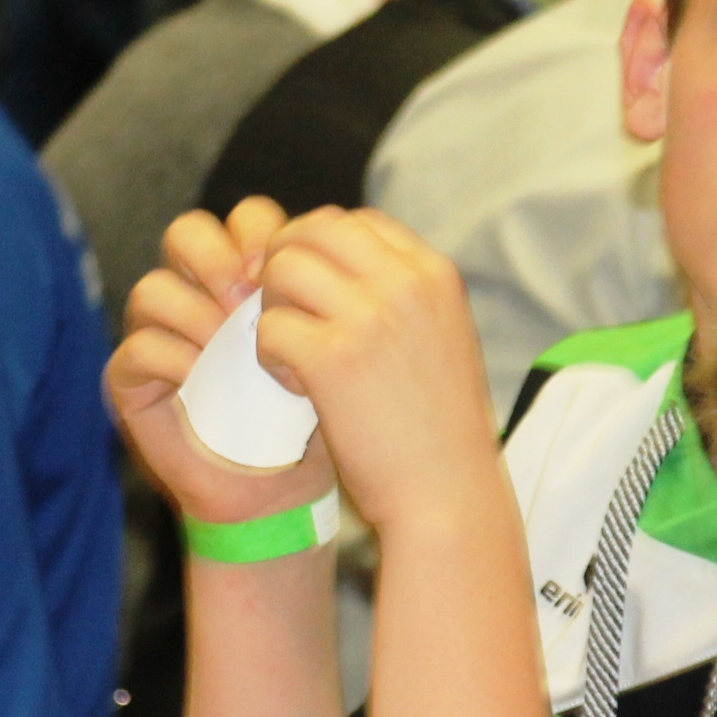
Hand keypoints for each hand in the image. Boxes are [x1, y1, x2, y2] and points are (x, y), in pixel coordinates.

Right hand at [109, 199, 337, 527]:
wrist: (281, 493)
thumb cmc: (307, 421)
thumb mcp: (325, 352)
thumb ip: (319, 302)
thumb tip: (328, 253)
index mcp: (247, 279)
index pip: (244, 221)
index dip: (261, 232)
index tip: (289, 266)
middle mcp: (198, 297)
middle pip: (186, 234)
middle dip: (215, 254)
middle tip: (245, 291)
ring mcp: (161, 337)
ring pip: (153, 289)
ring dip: (193, 310)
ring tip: (224, 339)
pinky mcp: (132, 382)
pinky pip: (136, 350)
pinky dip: (169, 358)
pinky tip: (201, 377)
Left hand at [246, 208, 502, 535]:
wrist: (447, 496)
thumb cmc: (438, 430)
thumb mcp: (439, 339)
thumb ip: (398, 296)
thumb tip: (334, 265)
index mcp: (433, 273)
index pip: (355, 221)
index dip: (320, 250)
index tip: (315, 296)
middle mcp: (405, 283)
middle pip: (312, 230)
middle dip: (284, 266)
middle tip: (287, 317)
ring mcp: (370, 317)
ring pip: (282, 268)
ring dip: (273, 309)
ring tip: (293, 356)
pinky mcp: (333, 359)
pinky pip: (269, 327)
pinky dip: (269, 357)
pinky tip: (294, 388)